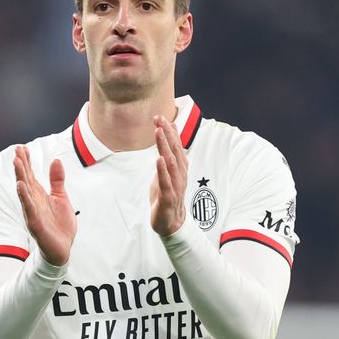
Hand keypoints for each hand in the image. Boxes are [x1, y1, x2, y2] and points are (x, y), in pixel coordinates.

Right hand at [14, 146, 75, 265]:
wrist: (63, 248)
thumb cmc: (60, 225)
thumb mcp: (61, 198)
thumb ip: (57, 180)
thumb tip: (56, 160)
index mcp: (39, 195)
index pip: (30, 175)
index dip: (26, 161)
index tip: (22, 147)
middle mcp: (33, 202)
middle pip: (26, 180)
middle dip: (21, 165)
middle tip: (17, 149)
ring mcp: (33, 212)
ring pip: (25, 191)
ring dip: (20, 176)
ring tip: (16, 162)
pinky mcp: (35, 223)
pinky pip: (29, 208)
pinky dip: (24, 197)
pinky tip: (20, 186)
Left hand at [150, 114, 187, 235]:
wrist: (171, 222)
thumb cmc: (168, 195)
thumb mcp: (168, 171)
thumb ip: (169, 153)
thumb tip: (170, 131)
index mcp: (180, 167)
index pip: (176, 145)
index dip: (170, 131)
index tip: (161, 116)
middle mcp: (180, 174)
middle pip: (174, 150)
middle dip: (167, 133)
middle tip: (159, 118)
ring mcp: (175, 185)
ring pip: (171, 162)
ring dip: (165, 146)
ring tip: (158, 132)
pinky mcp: (168, 197)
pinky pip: (166, 182)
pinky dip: (162, 170)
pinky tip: (158, 159)